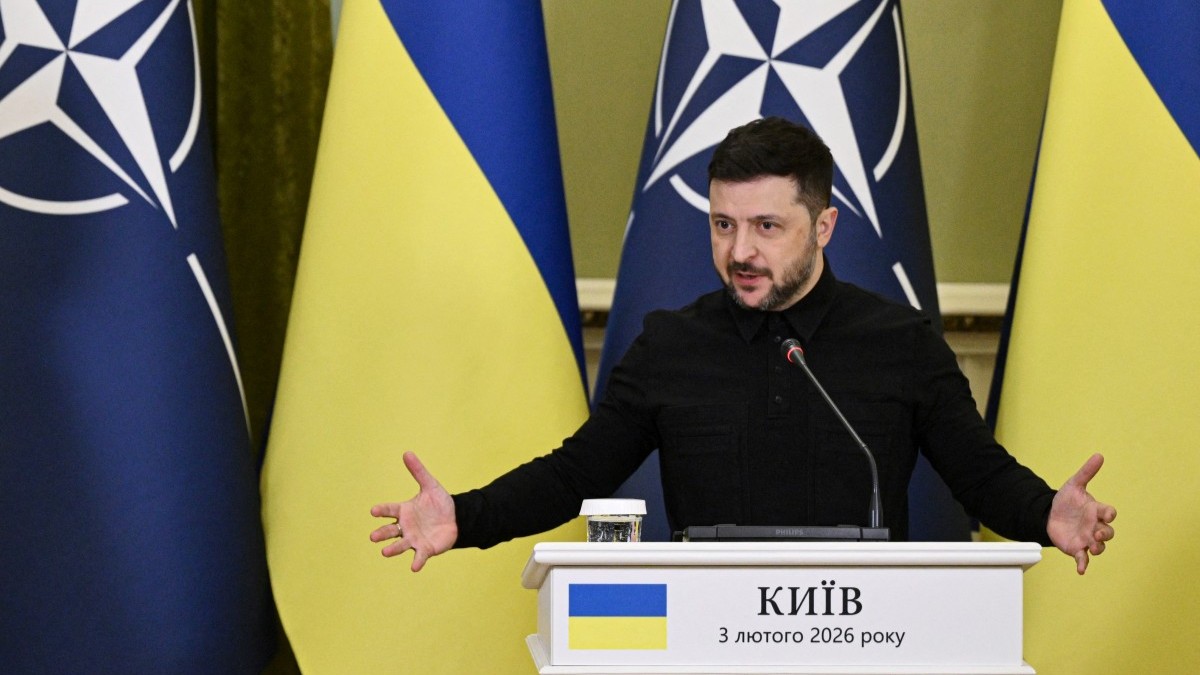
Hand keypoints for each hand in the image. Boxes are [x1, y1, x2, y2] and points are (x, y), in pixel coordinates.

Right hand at [370, 451, 457, 571]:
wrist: (456, 518)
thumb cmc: (439, 503)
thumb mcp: (430, 485)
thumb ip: (418, 471)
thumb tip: (407, 453)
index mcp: (404, 511)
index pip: (389, 510)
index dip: (382, 510)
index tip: (373, 511)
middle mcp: (406, 526)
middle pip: (390, 531)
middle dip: (381, 534)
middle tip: (373, 537)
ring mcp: (414, 539)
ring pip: (400, 545)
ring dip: (393, 549)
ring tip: (384, 552)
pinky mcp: (425, 549)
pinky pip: (419, 556)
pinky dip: (416, 562)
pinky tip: (414, 567)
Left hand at [1046, 453, 1116, 574]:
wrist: (1050, 515)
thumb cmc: (1067, 501)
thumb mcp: (1074, 485)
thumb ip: (1086, 473)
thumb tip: (1099, 455)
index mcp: (1096, 511)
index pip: (1109, 513)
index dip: (1109, 514)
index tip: (1106, 514)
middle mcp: (1095, 526)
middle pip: (1108, 532)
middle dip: (1105, 533)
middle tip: (1098, 532)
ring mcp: (1087, 539)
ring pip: (1099, 547)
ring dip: (1098, 548)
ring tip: (1091, 548)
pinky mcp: (1077, 549)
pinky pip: (1083, 559)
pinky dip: (1083, 565)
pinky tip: (1081, 570)